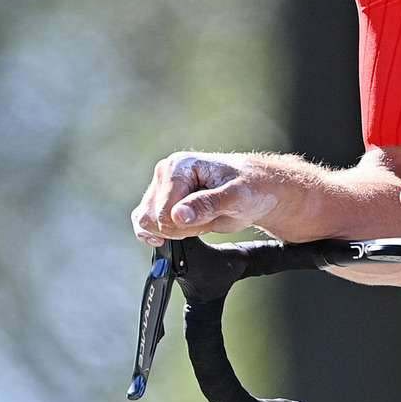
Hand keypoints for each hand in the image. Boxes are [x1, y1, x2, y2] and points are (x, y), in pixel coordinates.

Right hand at [132, 152, 281, 245]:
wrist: (257, 191)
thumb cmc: (251, 188)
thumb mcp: (237, 196)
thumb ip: (208, 205)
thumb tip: (178, 215)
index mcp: (179, 166)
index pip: (165, 211)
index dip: (188, 225)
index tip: (211, 217)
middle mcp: (165, 174)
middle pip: (152, 218)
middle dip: (182, 229)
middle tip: (207, 219)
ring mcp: (162, 189)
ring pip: (145, 222)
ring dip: (174, 232)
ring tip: (199, 221)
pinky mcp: (162, 203)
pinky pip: (144, 224)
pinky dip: (158, 235)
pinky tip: (175, 235)